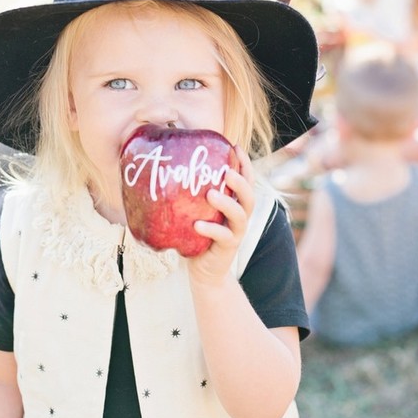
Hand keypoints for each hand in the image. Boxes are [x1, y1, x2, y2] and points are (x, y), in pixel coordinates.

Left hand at [186, 145, 253, 286]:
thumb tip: (168, 166)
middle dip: (241, 182)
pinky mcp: (228, 248)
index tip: (234, 146)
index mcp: (236, 203)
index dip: (244, 163)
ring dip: (227, 203)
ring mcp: (236, 232)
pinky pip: (223, 237)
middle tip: (226, 171)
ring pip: (240, 215)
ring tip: (211, 194)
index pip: (247, 179)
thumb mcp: (199, 210)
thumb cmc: (198, 234)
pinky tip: (197, 225)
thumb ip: (194, 193)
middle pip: (249, 196)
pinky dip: (211, 230)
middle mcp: (240, 216)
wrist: (204, 271)